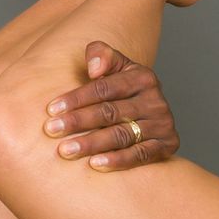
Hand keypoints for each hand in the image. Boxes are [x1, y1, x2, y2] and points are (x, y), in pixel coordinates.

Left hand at [43, 41, 179, 170]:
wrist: (149, 115)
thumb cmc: (121, 91)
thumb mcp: (114, 67)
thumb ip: (101, 55)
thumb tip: (93, 68)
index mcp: (143, 77)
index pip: (104, 88)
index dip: (77, 98)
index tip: (51, 109)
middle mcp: (156, 100)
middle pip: (110, 112)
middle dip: (78, 121)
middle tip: (52, 130)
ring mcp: (163, 124)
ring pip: (122, 135)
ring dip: (91, 143)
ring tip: (66, 150)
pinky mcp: (168, 145)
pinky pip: (140, 155)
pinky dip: (117, 160)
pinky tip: (94, 164)